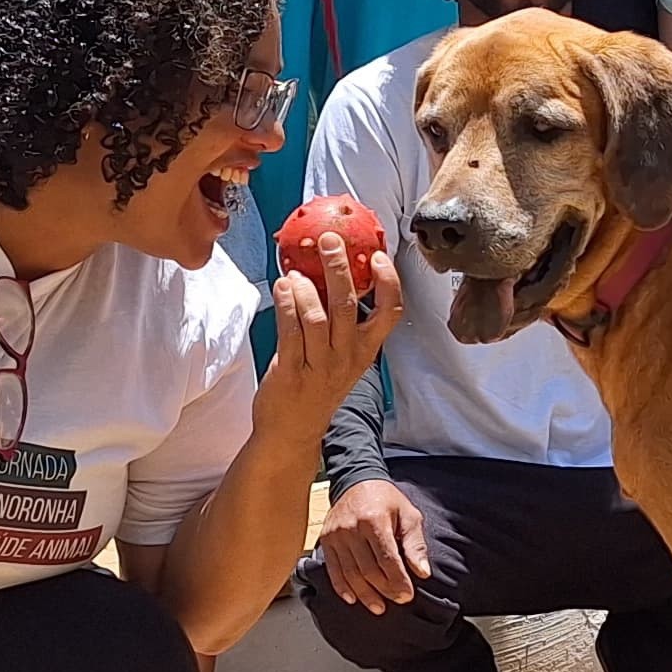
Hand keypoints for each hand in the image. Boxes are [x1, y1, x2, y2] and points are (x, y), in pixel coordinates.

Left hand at [257, 227, 399, 442]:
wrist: (293, 431)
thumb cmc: (316, 386)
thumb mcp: (341, 356)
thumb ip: (341, 320)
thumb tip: (335, 272)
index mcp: (364, 350)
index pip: (390, 313)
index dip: (388, 282)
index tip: (377, 256)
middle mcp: (347, 357)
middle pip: (349, 306)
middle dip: (340, 269)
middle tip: (330, 241)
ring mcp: (320, 367)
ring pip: (318, 318)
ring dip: (306, 288)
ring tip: (295, 271)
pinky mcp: (292, 373)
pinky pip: (290, 333)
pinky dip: (286, 305)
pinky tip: (282, 286)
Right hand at [314, 478, 430, 614]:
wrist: (356, 481)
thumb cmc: (387, 500)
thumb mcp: (409, 515)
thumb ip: (415, 544)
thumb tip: (422, 572)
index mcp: (375, 520)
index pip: (387, 560)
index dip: (398, 581)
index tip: (407, 595)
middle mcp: (352, 528)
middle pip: (368, 570)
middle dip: (385, 589)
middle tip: (398, 600)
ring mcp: (336, 535)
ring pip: (350, 573)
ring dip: (365, 594)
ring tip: (378, 607)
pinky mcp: (326, 540)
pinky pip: (333, 569)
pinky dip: (342, 587)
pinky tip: (352, 599)